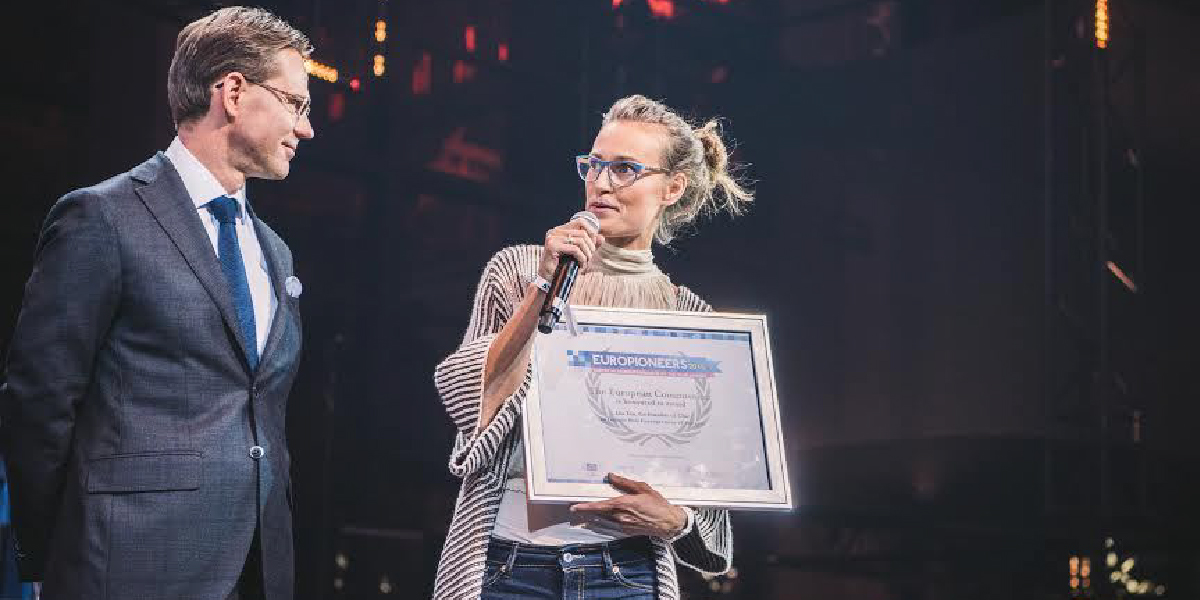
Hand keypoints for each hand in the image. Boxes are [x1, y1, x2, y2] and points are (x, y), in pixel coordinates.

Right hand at [537, 218, 603, 280]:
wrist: (548, 278)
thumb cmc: (563, 266)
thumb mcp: (579, 253)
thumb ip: (590, 245)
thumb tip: (602, 238)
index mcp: (560, 230)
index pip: (580, 221)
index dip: (591, 231)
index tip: (593, 245)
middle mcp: (555, 231)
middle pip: (582, 233)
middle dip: (590, 246)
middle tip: (590, 257)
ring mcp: (552, 238)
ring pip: (580, 241)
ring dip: (587, 254)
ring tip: (586, 262)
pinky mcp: (552, 246)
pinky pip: (574, 249)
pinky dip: (582, 258)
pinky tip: (581, 265)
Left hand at [570, 473, 686, 537]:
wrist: (668, 522)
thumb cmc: (657, 503)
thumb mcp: (642, 488)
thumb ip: (625, 483)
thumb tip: (611, 476)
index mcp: (624, 504)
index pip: (601, 505)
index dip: (586, 506)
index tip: (575, 507)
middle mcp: (621, 516)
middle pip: (599, 513)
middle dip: (588, 510)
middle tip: (576, 508)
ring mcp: (623, 525)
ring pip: (604, 520)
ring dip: (594, 517)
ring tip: (584, 514)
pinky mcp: (626, 531)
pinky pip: (611, 526)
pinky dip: (604, 522)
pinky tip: (601, 519)